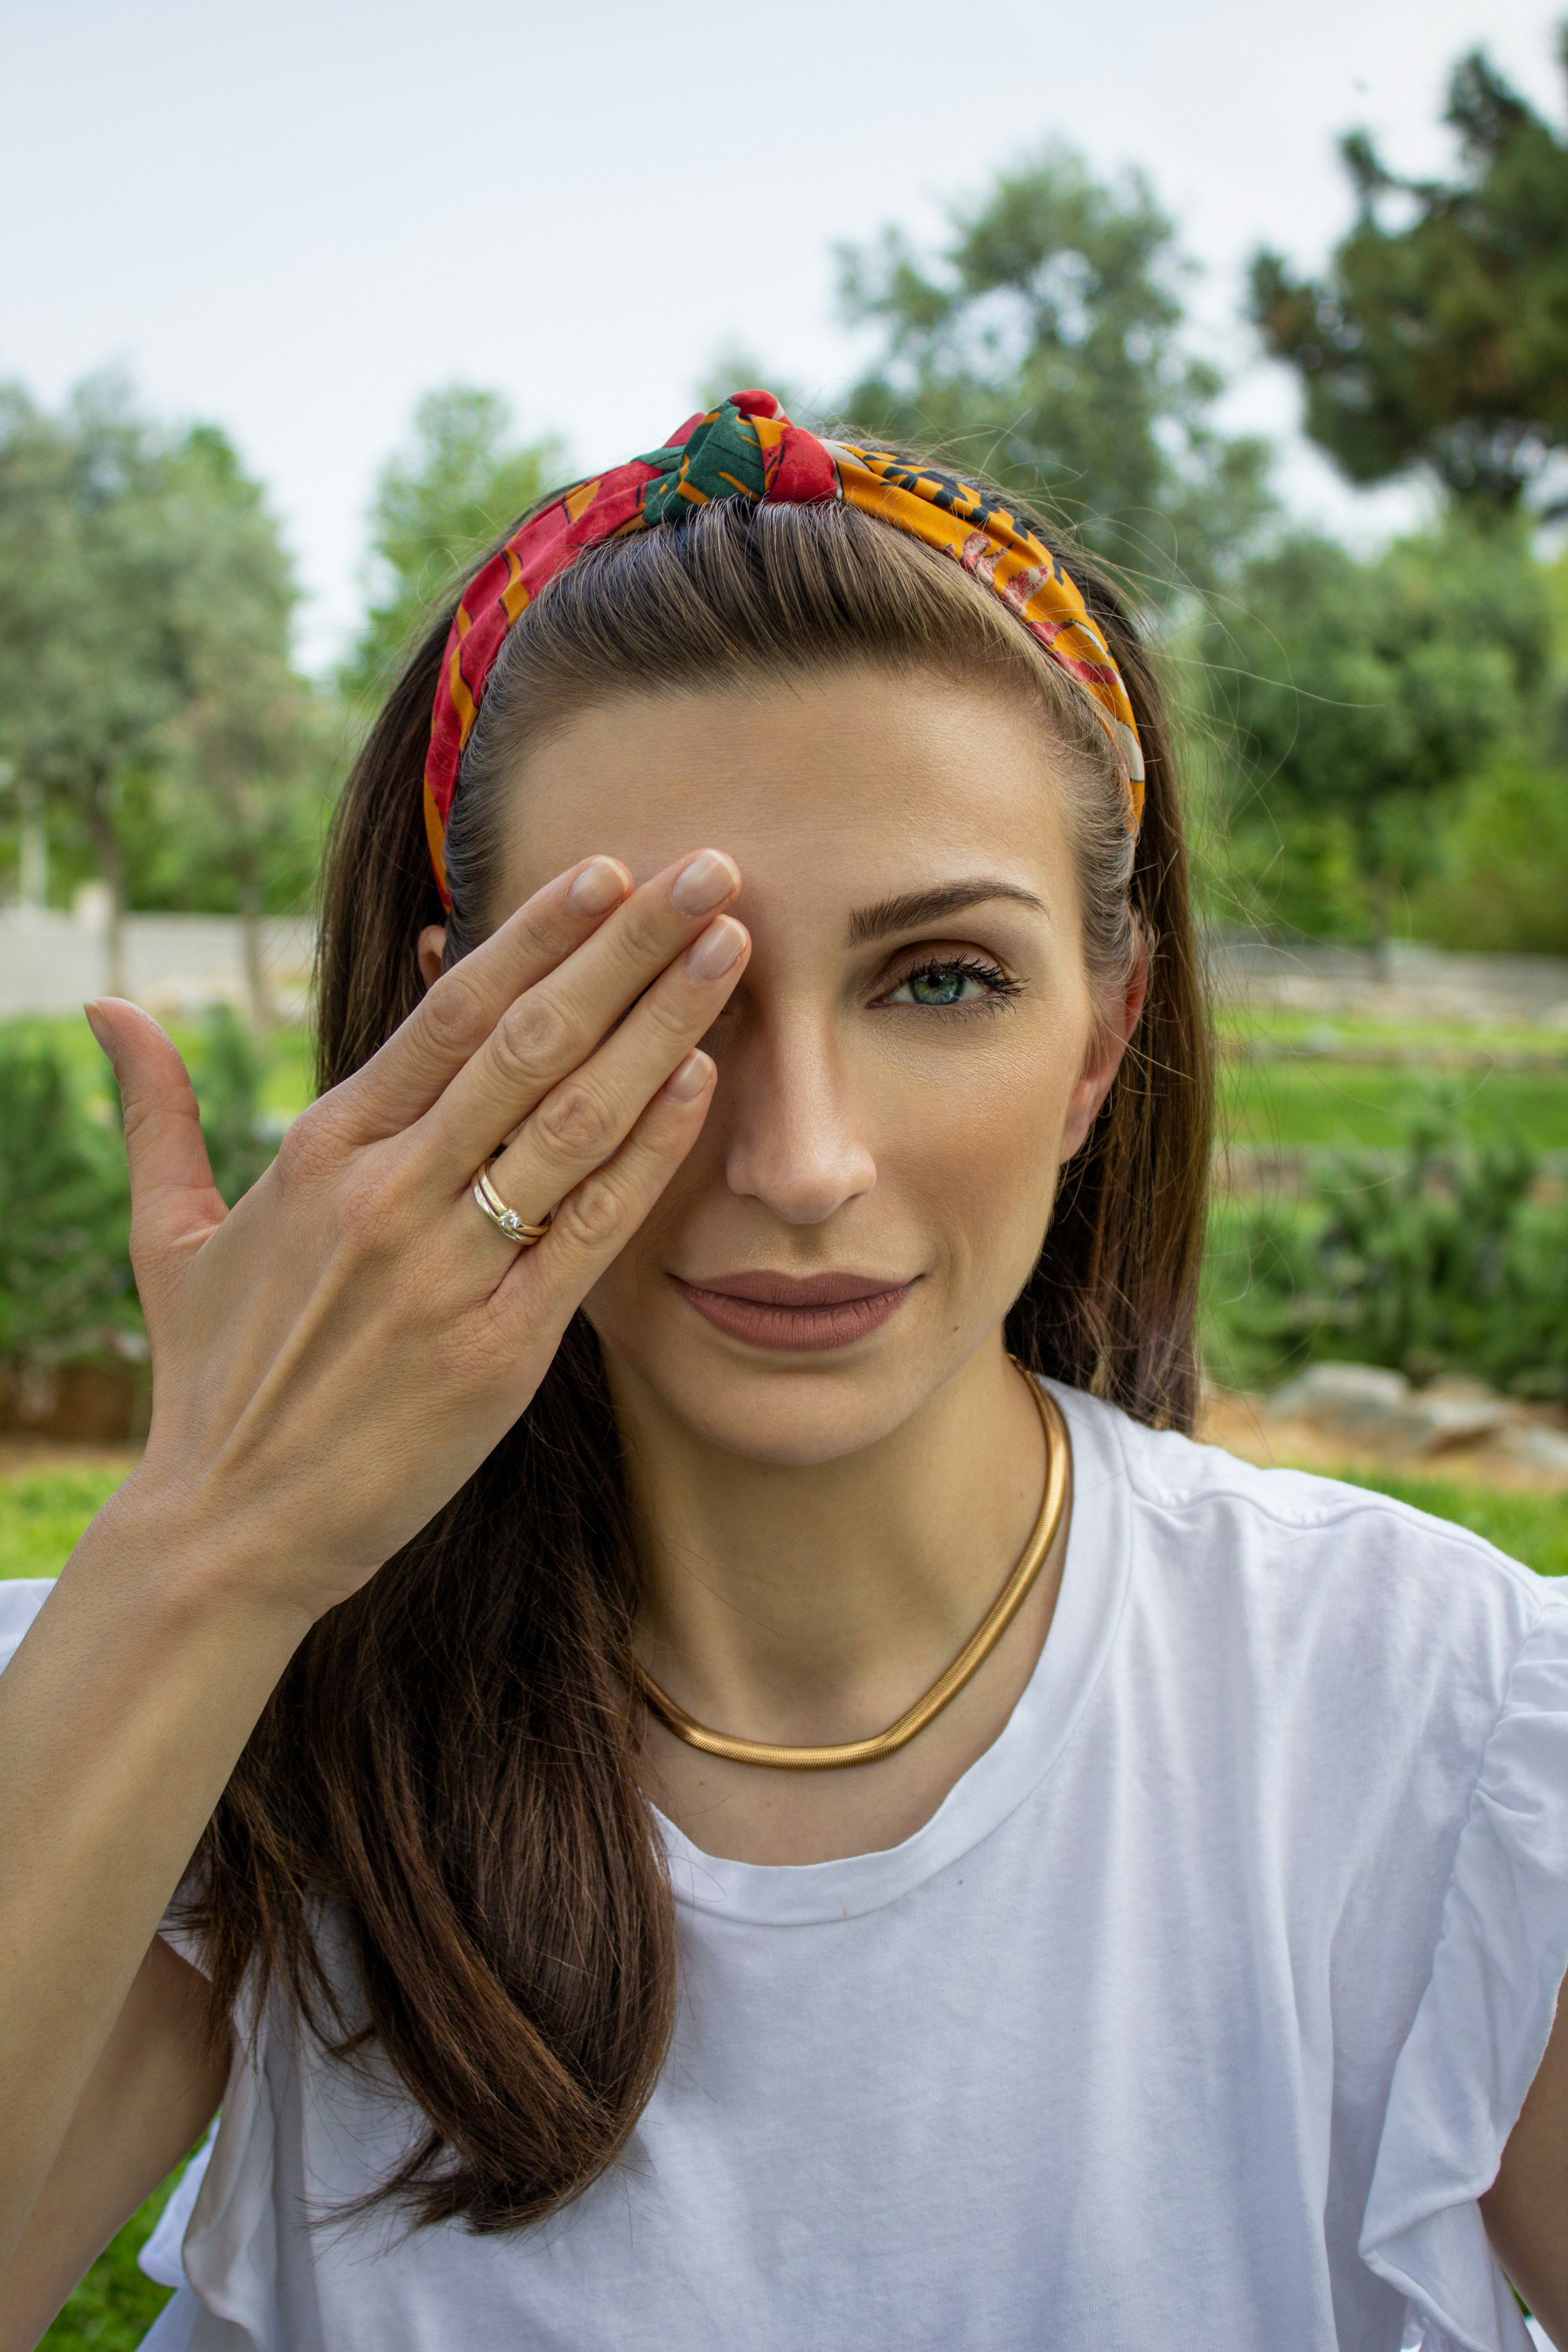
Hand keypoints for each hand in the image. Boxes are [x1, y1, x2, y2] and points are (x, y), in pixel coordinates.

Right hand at [89, 850, 748, 1622]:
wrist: (229, 1528)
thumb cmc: (210, 1378)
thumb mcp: (170, 1237)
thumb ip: (155, 1113)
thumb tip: (106, 1009)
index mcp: (321, 1151)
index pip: (449, 1013)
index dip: (535, 933)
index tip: (605, 869)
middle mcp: (388, 1194)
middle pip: (529, 1041)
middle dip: (627, 947)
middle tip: (709, 870)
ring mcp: (446, 1270)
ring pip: (573, 1119)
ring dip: (662, 1025)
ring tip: (731, 949)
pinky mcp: (499, 1349)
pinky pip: (589, 1229)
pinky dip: (648, 1151)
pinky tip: (701, 1081)